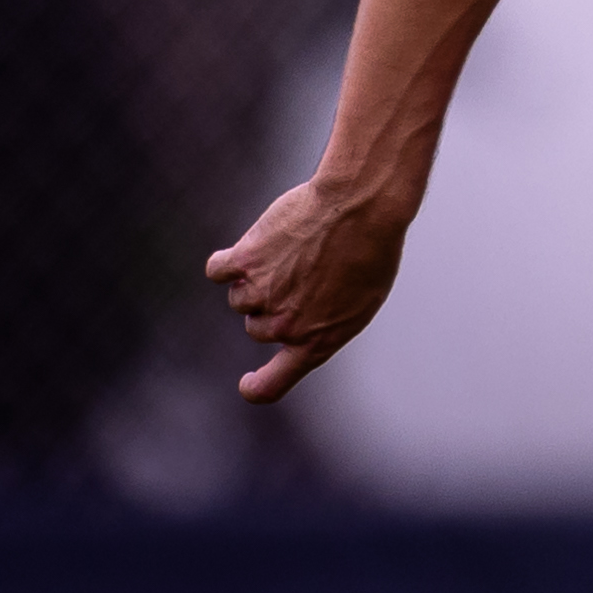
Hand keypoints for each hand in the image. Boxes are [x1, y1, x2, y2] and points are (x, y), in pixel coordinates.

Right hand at [203, 176, 409, 402]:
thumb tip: (305, 318)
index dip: (257, 387)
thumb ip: (327, 318)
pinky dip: (229, 261)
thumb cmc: (374, 245)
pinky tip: (254, 244)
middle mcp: (284, 326)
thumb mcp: (365, 296)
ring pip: (239, 297)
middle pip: (257, 327)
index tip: (248, 384)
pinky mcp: (244, 262)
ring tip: (293, 251)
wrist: (363, 205)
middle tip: (304, 272)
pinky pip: (218, 270)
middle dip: (274, 305)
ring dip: (256, 279)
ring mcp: (261, 295)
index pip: (274, 384)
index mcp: (318, 341)